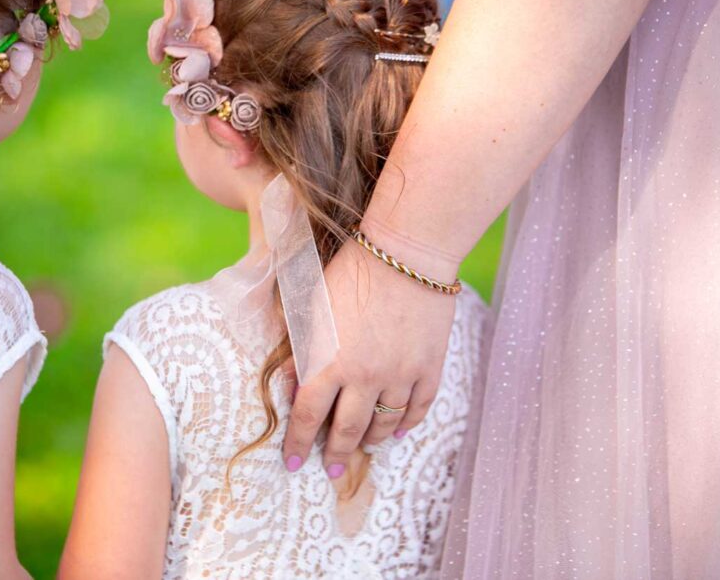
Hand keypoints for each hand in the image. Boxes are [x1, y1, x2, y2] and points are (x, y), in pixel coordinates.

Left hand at [281, 238, 456, 477]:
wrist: (406, 251)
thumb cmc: (351, 272)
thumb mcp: (313, 307)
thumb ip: (301, 348)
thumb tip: (290, 382)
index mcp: (330, 362)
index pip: (308, 416)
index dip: (298, 444)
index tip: (292, 463)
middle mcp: (365, 376)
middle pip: (348, 430)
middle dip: (336, 454)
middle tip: (330, 469)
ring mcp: (401, 374)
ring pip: (384, 424)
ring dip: (370, 440)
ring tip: (362, 448)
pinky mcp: (429, 366)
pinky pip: (418, 408)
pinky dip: (407, 424)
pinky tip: (397, 432)